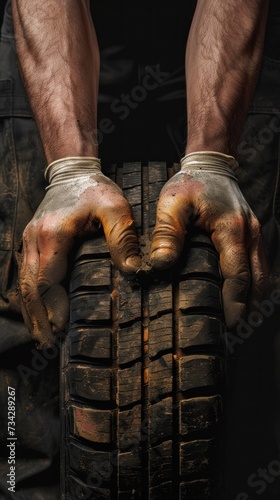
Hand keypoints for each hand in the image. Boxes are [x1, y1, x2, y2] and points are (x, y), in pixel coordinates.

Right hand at [18, 157, 140, 348]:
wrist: (72, 172)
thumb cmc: (95, 190)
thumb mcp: (115, 208)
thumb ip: (123, 238)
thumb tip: (133, 271)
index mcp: (53, 236)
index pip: (47, 282)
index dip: (52, 310)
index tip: (60, 332)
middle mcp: (35, 241)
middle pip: (29, 288)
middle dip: (38, 318)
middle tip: (48, 344)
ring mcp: (29, 242)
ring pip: (23, 284)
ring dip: (31, 311)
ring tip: (42, 337)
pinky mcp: (31, 242)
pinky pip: (25, 275)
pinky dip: (30, 297)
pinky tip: (37, 311)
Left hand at [150, 152, 268, 328]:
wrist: (211, 165)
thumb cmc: (190, 183)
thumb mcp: (172, 204)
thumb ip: (167, 234)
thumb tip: (160, 265)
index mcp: (232, 229)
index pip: (238, 275)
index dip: (235, 302)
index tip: (229, 324)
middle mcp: (250, 233)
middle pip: (257, 280)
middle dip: (247, 307)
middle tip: (233, 329)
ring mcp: (255, 234)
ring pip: (262, 274)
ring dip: (253, 298)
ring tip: (238, 319)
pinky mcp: (252, 235)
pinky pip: (259, 265)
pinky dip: (253, 284)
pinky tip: (241, 296)